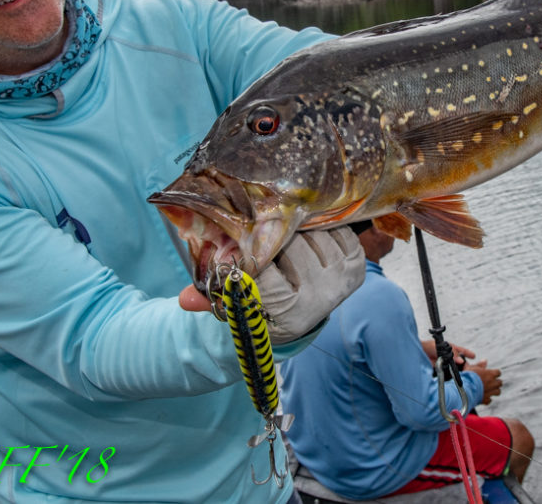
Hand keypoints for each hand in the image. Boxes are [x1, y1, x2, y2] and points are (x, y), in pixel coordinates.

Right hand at [179, 228, 365, 342]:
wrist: (300, 315)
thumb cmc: (261, 306)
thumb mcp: (235, 307)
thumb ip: (211, 300)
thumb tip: (185, 299)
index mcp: (289, 314)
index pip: (264, 272)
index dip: (247, 254)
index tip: (235, 244)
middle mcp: (320, 299)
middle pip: (291, 247)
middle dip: (272, 235)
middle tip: (259, 226)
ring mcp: (341, 280)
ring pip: (313, 234)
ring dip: (296, 227)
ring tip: (282, 227)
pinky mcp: (356, 263)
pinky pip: (336, 230)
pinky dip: (320, 226)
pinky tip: (307, 230)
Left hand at [421, 340, 475, 369]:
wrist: (418, 353)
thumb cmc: (428, 347)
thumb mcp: (442, 347)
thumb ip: (452, 353)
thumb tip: (461, 360)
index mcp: (449, 348)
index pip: (460, 350)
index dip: (467, 353)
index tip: (474, 356)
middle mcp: (448, 355)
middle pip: (459, 360)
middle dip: (465, 364)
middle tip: (470, 368)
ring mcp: (444, 362)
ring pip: (454, 367)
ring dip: (459, 370)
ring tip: (465, 373)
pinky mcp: (440, 368)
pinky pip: (448, 372)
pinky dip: (452, 374)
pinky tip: (455, 377)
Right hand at [472, 360, 501, 404]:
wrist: (465, 389)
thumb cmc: (468, 376)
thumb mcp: (472, 367)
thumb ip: (480, 364)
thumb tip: (485, 360)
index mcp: (490, 374)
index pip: (498, 372)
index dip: (495, 373)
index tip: (492, 373)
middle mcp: (493, 383)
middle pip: (500, 383)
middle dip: (496, 382)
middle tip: (491, 381)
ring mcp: (491, 392)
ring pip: (498, 392)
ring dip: (494, 390)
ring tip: (489, 389)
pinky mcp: (486, 400)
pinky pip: (490, 400)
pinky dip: (488, 398)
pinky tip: (483, 396)